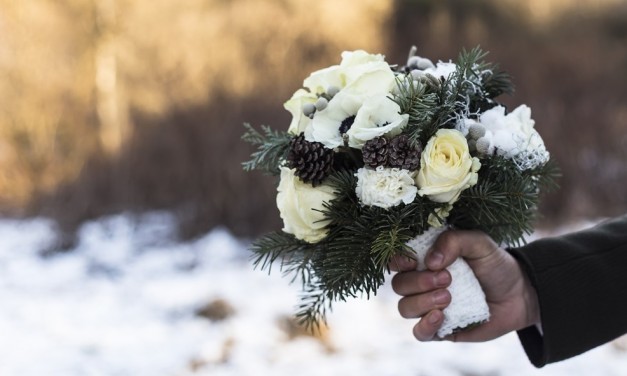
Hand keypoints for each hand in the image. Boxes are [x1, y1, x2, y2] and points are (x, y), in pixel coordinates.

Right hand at [390, 230, 539, 341]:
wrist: (520, 295)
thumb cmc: (496, 265)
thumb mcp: (479, 243)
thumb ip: (454, 241)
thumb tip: (430, 261)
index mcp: (426, 259)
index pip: (397, 260)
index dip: (398, 261)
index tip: (414, 261)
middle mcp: (422, 283)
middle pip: (398, 285)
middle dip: (418, 282)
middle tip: (447, 279)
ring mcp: (429, 307)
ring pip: (405, 308)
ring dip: (423, 302)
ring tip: (449, 297)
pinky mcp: (440, 329)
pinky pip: (419, 333)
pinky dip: (425, 325)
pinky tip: (441, 316)